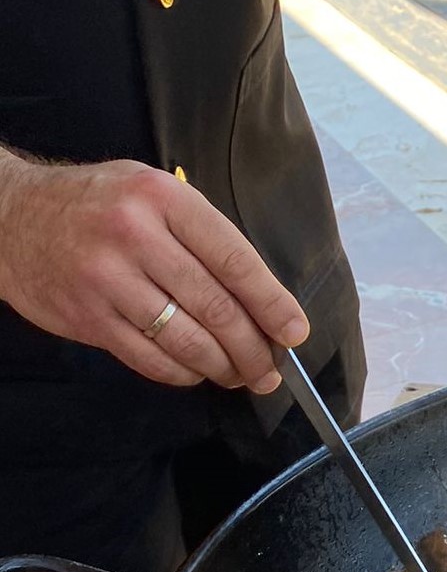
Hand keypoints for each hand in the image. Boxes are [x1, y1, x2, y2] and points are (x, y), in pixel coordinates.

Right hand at [0, 153, 307, 392]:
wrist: (9, 216)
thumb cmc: (98, 205)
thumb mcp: (154, 194)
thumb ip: (204, 238)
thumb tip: (262, 300)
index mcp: (165, 200)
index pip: (236, 260)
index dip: (272, 304)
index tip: (294, 333)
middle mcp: (136, 236)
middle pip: (216, 307)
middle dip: (253, 349)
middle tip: (270, 371)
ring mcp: (107, 279)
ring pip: (186, 339)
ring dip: (223, 367)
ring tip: (240, 376)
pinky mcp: (87, 316)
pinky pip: (150, 358)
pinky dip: (182, 373)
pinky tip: (197, 372)